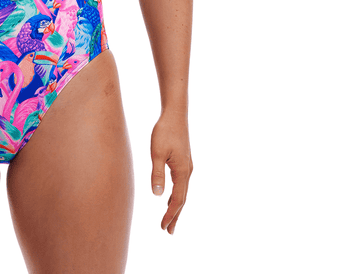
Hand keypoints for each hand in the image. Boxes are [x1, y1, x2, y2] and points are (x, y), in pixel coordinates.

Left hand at [150, 110, 192, 233]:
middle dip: (175, 215)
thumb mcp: (157, 153)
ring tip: (169, 218)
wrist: (175, 114)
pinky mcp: (183, 161)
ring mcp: (187, 166)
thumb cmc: (165, 131)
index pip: (177, 200)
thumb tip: (157, 195)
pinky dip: (176, 194)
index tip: (163, 227)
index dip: (170, 214)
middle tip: (169, 231)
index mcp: (182, 172)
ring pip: (182, 191)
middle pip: (182, 199)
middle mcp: (187, 171)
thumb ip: (157, 174)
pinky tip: (169, 196)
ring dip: (176, 206)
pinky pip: (181, 183)